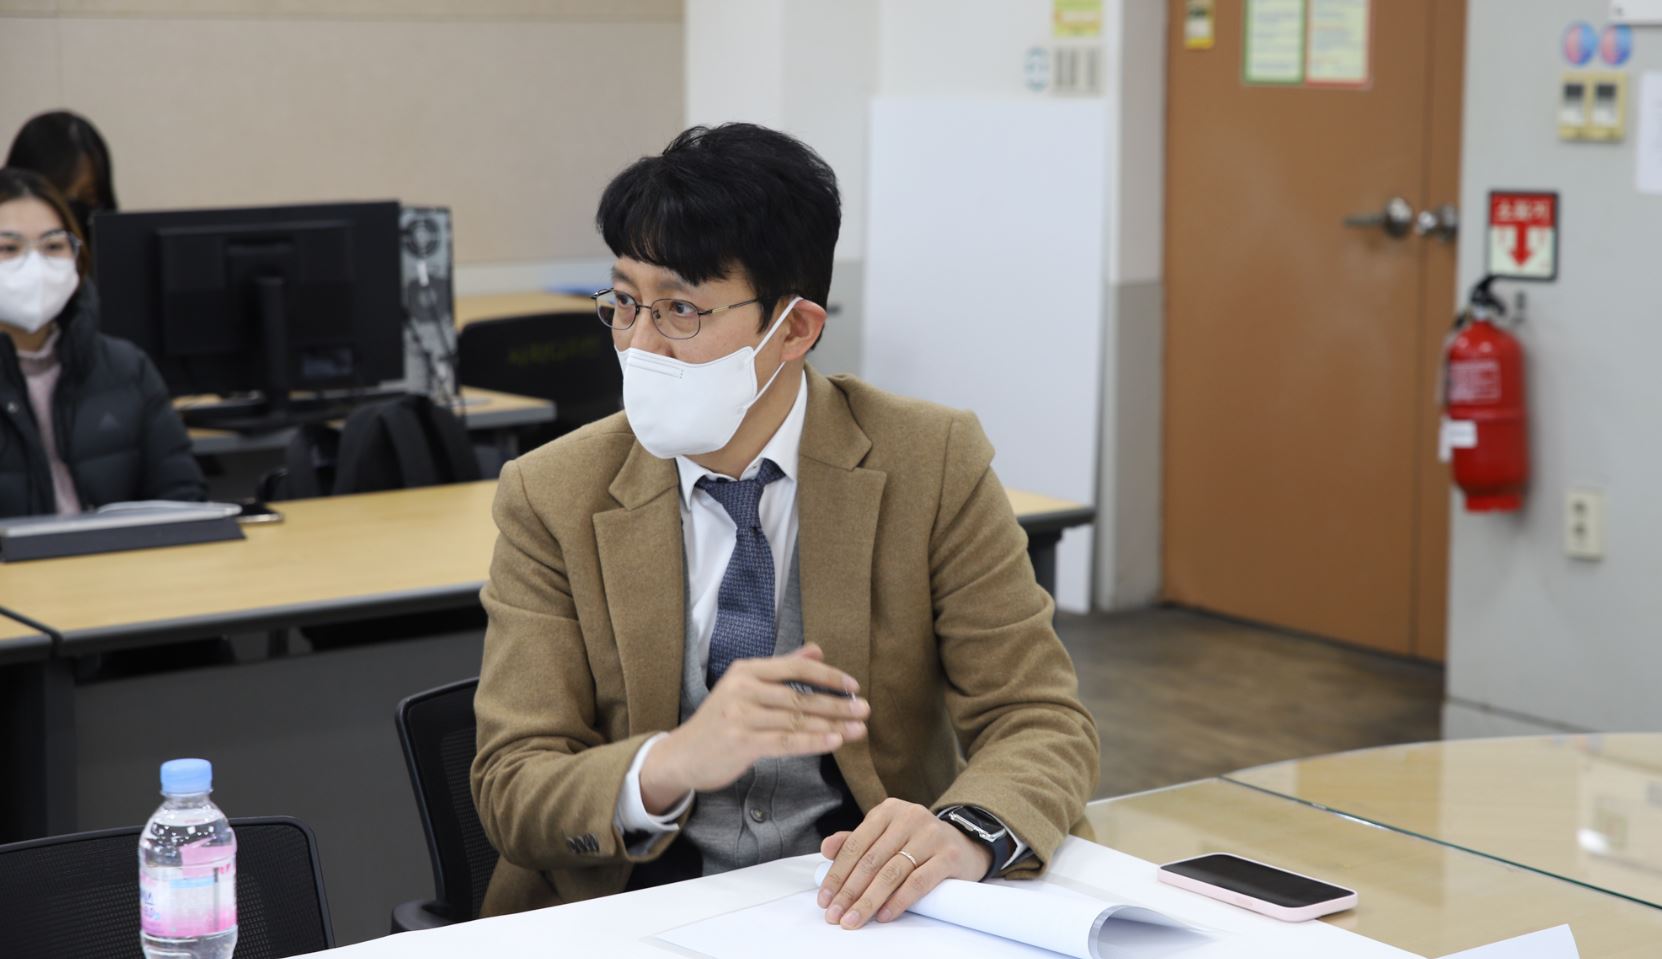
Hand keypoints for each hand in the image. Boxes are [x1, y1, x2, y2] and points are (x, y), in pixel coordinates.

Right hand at [640, 644, 868, 811]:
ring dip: (832, 725)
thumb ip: (781, 668)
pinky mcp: (741, 742)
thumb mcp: (744, 687)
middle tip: (865, 709)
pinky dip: (813, 742)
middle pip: (800, 696)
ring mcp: (741, 716)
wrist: (681, 755)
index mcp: (746, 670)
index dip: (828, 676)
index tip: (853, 686)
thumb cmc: (720, 721)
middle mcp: (743, 688)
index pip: (795, 667)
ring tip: (858, 729)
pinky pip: (786, 742)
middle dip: (837, 704)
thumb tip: (817, 649)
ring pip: (797, 720)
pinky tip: (835, 742)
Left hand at [816, 798, 992, 928]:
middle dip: (849, 892)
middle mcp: (909, 817)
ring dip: (869, 900)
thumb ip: (856, 841)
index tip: (825, 900)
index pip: (855, 844)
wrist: (964, 844)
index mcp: (888, 810)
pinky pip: (919, 881)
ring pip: (892, 872)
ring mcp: (931, 835)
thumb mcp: (886, 835)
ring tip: (855, 919)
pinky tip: (885, 915)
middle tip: (836, 916)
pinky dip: (899, 900)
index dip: (837, 874)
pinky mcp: (949, 855)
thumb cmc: (916, 843)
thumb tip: (825, 849)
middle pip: (871, 860)